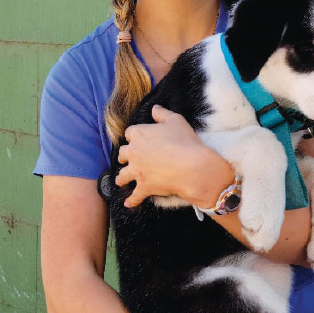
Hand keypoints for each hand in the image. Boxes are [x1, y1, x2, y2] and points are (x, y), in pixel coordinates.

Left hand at [115, 105, 233, 207]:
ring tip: (122, 180)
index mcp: (139, 134)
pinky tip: (128, 204)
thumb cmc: (185, 141)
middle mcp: (133, 152)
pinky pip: (134, 196)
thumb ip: (162, 114)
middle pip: (122, 154)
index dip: (134, 136)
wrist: (192, 166)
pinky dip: (131, 200)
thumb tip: (154, 108)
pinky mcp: (143, 187)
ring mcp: (137, 171)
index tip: (138, 139)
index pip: (130, 133)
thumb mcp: (176, 120)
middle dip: (125, 157)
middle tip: (130, 159)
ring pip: (122, 176)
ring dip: (122, 178)